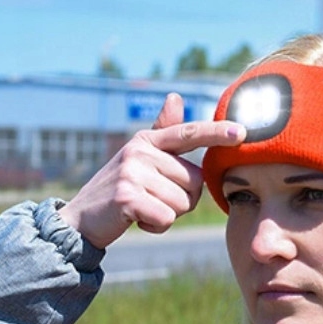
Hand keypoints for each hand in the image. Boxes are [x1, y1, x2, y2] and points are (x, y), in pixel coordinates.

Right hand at [58, 93, 244, 248]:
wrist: (81, 219)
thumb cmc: (120, 190)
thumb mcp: (140, 159)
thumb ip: (161, 133)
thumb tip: (175, 97)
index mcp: (147, 141)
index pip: (189, 134)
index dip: (216, 132)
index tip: (242, 132)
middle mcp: (140, 152)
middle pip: (194, 183)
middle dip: (181, 200)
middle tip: (152, 199)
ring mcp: (132, 173)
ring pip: (183, 203)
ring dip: (167, 214)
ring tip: (142, 209)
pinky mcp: (127, 198)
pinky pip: (167, 218)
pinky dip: (156, 226)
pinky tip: (137, 220)